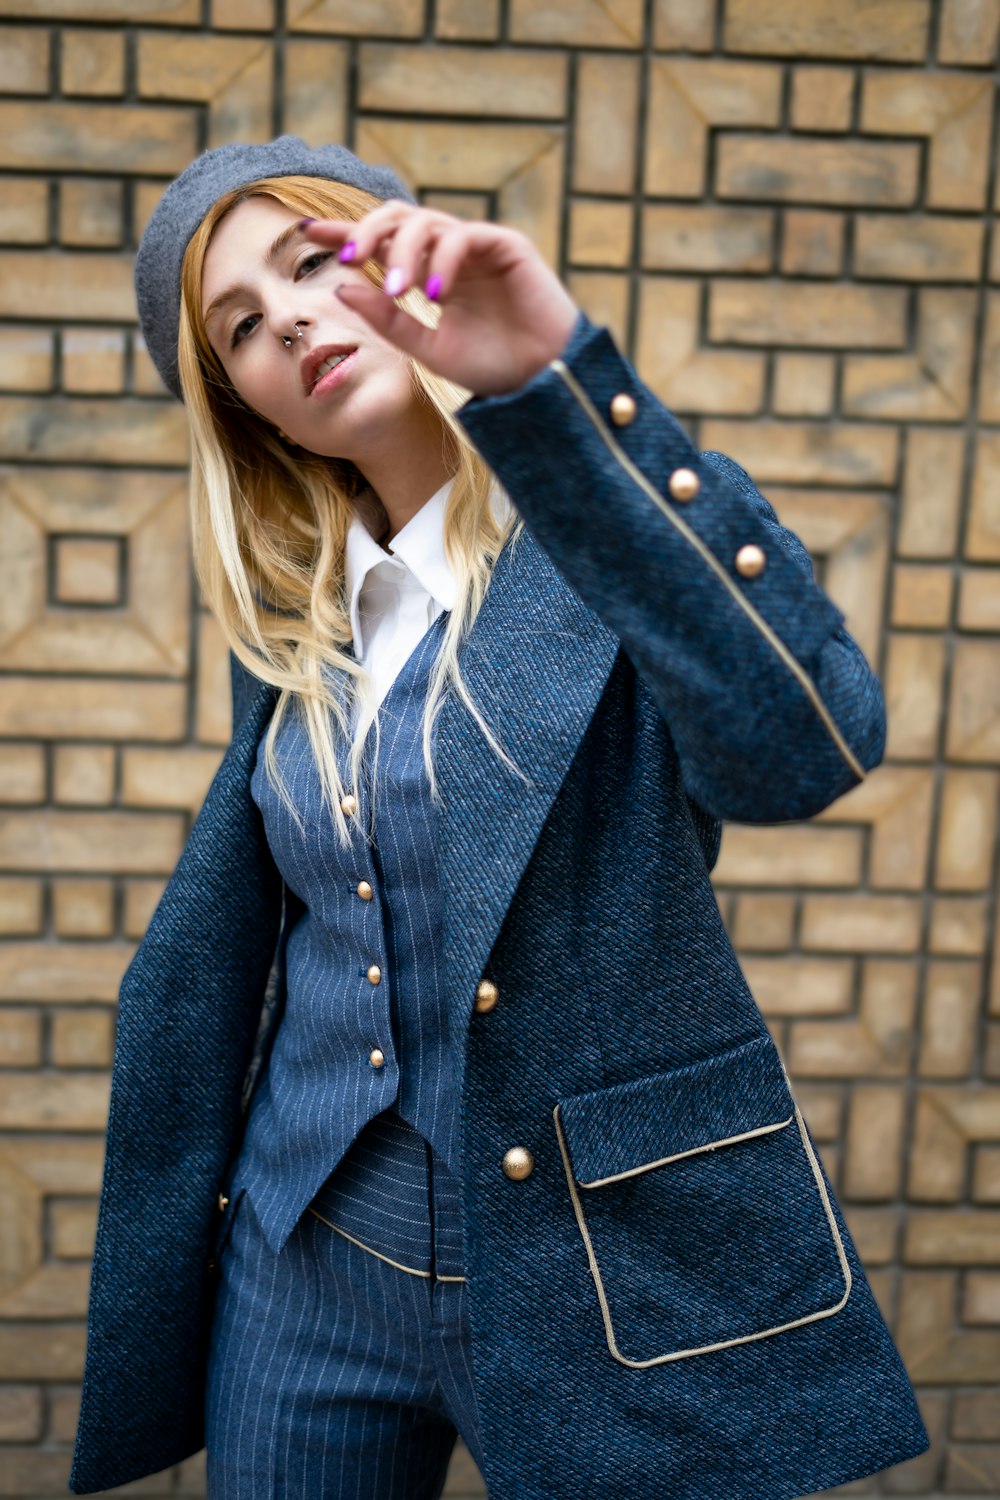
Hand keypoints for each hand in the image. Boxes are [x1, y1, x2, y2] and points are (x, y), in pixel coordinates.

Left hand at [299, 201, 579, 396]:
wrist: (543, 383)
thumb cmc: (490, 368)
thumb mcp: (426, 348)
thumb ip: (387, 319)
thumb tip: (342, 287)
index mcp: (427, 276)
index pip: (380, 243)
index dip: (345, 234)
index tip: (307, 234)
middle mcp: (448, 255)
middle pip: (397, 218)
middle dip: (368, 232)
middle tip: (350, 260)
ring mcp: (476, 247)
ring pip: (425, 222)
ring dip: (402, 253)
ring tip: (398, 292)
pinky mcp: (505, 245)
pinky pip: (462, 235)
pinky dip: (441, 260)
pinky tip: (434, 294)